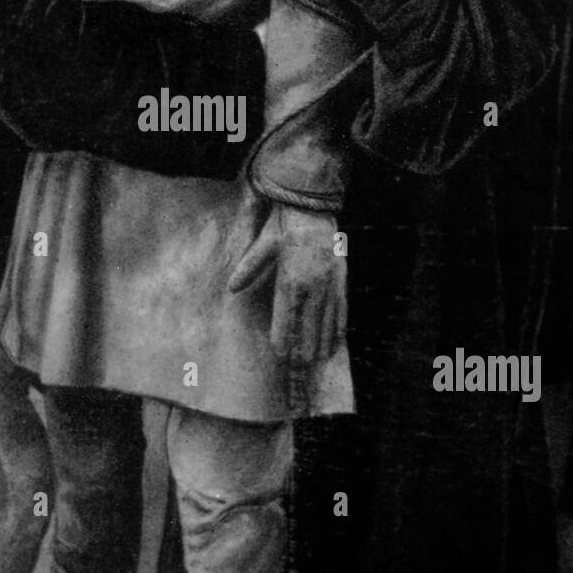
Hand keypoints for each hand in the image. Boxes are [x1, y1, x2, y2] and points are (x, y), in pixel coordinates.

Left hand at [228, 204, 346, 362]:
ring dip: (323, 341)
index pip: (287, 317)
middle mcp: (313, 284)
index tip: (281, 354)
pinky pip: (342, 308)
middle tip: (301, 367)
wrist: (313, 205)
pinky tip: (337, 340)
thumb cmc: (284, 224)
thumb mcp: (262, 244)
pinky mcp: (341, 278)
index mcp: (291, 278)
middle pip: (309, 324)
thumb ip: (248, 268)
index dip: (284, 337)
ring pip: (327, 320)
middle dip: (305, 347)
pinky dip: (339, 326)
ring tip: (319, 360)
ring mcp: (330, 282)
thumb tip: (230, 288)